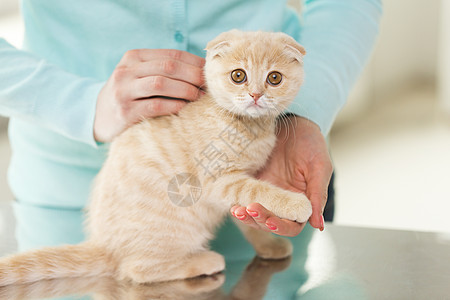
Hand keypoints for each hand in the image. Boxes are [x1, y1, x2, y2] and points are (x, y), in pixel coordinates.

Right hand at [94, 49, 204, 141]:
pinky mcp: (125, 112)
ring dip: (186, 90)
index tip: (210, 73)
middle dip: (193, 76)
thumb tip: (202, 71)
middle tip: (208, 86)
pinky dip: (174, 105)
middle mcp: (126, 71)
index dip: (194, 63)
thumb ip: (163, 70)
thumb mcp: (139, 76)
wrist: (98, 118)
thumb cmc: (129, 96)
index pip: (171, 54)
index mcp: (133, 57)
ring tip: (199, 97)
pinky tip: (185, 108)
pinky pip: (155, 106)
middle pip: (168, 67)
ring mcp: (123, 91)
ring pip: (161, 83)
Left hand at [231, 115, 332, 235]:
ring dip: (247, 216)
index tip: (270, 222)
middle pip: (270, 222)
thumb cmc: (311, 143)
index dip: (281, 226)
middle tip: (250, 210)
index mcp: (301, 202)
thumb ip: (318, 195)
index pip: (292, 225)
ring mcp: (265, 192)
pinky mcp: (251, 181)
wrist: (292, 122)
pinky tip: (232, 202)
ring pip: (255, 214)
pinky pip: (243, 197)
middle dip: (260, 220)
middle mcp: (282, 201)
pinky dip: (238, 202)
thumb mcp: (319, 167)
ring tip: (237, 211)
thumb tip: (318, 224)